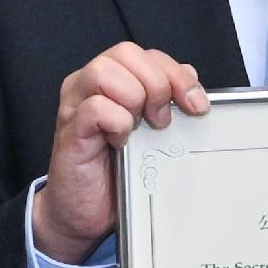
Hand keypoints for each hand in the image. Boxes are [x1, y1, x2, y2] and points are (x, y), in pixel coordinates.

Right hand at [31, 44, 211, 259]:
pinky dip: (117, 122)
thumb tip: (189, 75)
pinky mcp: (71, 132)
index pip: (147, 54)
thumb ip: (167, 100)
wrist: (84, 214)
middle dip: (157, 84)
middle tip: (162, 121)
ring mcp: (76, 106)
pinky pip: (95, 108)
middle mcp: (89, 85)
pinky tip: (121, 143)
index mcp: (112, 80)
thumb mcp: (152, 132)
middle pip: (126, 52)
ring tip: (139, 129)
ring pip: (105, 71)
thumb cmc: (118, 172)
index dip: (177, 75)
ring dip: (133, 99)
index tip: (196, 106)